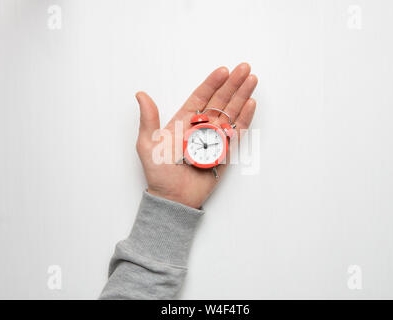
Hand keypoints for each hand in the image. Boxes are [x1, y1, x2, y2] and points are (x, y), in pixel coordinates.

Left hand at [135, 63, 257, 207]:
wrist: (173, 198)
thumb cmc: (159, 173)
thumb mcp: (147, 144)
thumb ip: (148, 119)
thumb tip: (140, 94)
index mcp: (183, 121)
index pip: (201, 97)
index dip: (212, 83)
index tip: (223, 70)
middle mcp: (201, 127)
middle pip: (220, 101)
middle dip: (232, 84)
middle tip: (244, 68)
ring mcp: (214, 138)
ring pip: (231, 112)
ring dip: (241, 96)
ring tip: (252, 80)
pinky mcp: (225, 152)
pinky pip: (237, 132)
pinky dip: (244, 118)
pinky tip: (250, 103)